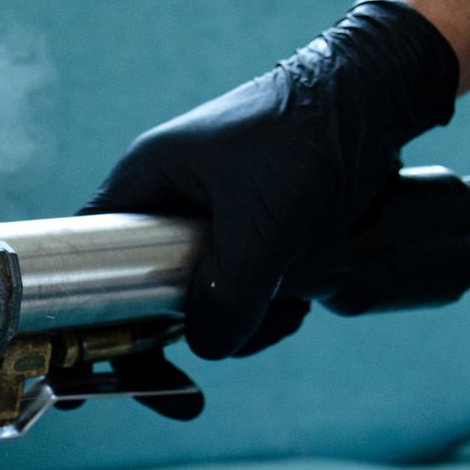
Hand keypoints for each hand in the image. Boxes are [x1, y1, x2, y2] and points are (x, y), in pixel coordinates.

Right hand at [83, 0, 459, 359]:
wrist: (382, 94)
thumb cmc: (311, 136)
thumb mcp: (264, 225)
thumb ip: (226, 294)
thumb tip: (204, 347)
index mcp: (147, 181)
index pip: (88, 257)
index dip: (89, 317)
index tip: (98, 373)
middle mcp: (171, 198)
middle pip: (147, 291)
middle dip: (185, 333)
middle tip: (206, 376)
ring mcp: (214, 213)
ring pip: (203, 297)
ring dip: (242, 321)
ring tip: (288, 311)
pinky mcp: (256, 225)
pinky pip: (243, 286)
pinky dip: (268, 305)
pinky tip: (302, 299)